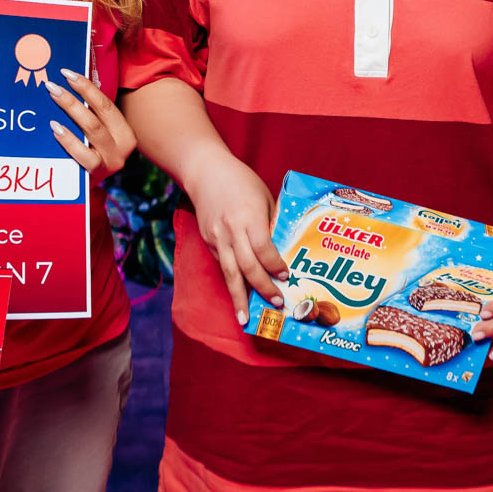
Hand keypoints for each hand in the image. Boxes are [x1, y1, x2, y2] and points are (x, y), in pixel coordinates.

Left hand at [45, 67, 136, 180]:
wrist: (83, 194)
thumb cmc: (87, 157)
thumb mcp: (95, 137)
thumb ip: (90, 116)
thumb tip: (67, 85)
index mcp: (126, 133)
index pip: (105, 104)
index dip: (86, 87)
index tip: (67, 73)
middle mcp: (124, 147)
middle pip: (99, 113)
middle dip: (75, 95)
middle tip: (53, 84)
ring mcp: (111, 162)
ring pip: (93, 129)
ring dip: (71, 110)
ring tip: (54, 97)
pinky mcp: (97, 175)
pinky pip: (84, 154)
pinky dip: (69, 139)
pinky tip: (55, 128)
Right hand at [184, 155, 286, 324]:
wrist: (206, 172)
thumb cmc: (241, 181)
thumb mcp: (264, 197)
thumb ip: (271, 223)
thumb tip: (284, 249)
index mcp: (249, 217)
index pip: (263, 248)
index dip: (275, 265)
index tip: (286, 276)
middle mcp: (231, 230)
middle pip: (247, 266)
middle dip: (262, 287)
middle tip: (276, 303)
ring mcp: (217, 237)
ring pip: (229, 273)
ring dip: (238, 297)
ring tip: (244, 318)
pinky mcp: (208, 241)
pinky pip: (222, 265)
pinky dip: (231, 281)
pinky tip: (239, 296)